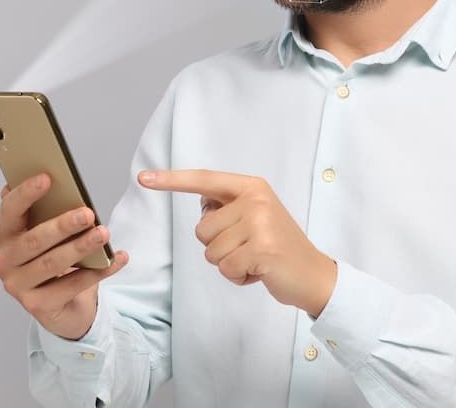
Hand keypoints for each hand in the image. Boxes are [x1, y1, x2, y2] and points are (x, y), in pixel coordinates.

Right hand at [0, 173, 129, 339]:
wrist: (61, 306)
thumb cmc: (53, 258)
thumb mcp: (48, 233)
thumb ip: (46, 210)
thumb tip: (56, 181)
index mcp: (5, 236)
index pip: (9, 211)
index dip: (26, 194)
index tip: (47, 177)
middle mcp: (5, 262)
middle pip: (34, 240)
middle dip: (62, 225)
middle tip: (88, 213)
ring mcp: (19, 287)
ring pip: (52, 264)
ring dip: (81, 247)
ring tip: (103, 233)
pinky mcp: (38, 307)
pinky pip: (72, 286)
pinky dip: (98, 271)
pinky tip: (117, 258)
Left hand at [138, 169, 336, 316]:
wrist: (313, 274)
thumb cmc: (277, 246)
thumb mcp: (255, 216)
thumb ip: (227, 208)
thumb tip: (203, 205)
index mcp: (252, 187)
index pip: (205, 180)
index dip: (172, 180)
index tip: (143, 177)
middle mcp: (256, 199)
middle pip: (202, 229)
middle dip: (218, 247)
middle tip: (249, 248)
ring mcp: (260, 223)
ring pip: (211, 252)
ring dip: (229, 264)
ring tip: (254, 260)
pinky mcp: (262, 249)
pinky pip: (225, 269)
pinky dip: (238, 277)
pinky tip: (258, 272)